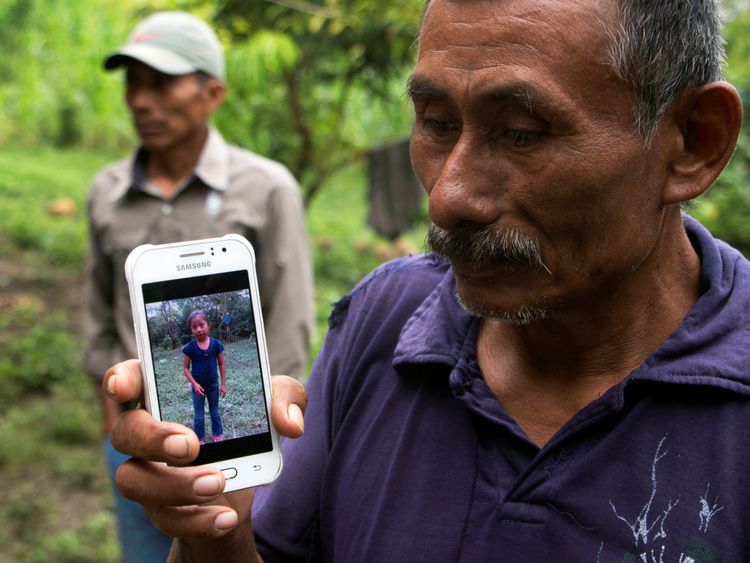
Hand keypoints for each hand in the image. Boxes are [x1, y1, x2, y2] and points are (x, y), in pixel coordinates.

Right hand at [103, 359, 306, 558]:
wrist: (247, 481)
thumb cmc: (249, 425)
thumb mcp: (276, 403)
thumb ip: (285, 398)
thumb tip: (290, 424)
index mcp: (164, 395)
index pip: (129, 379)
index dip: (120, 379)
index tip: (124, 387)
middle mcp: (146, 432)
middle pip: (125, 431)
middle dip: (152, 438)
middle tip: (190, 445)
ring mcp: (149, 472)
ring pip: (132, 479)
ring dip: (174, 485)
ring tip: (217, 483)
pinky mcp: (162, 508)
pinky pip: (163, 518)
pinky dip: (196, 521)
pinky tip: (225, 518)